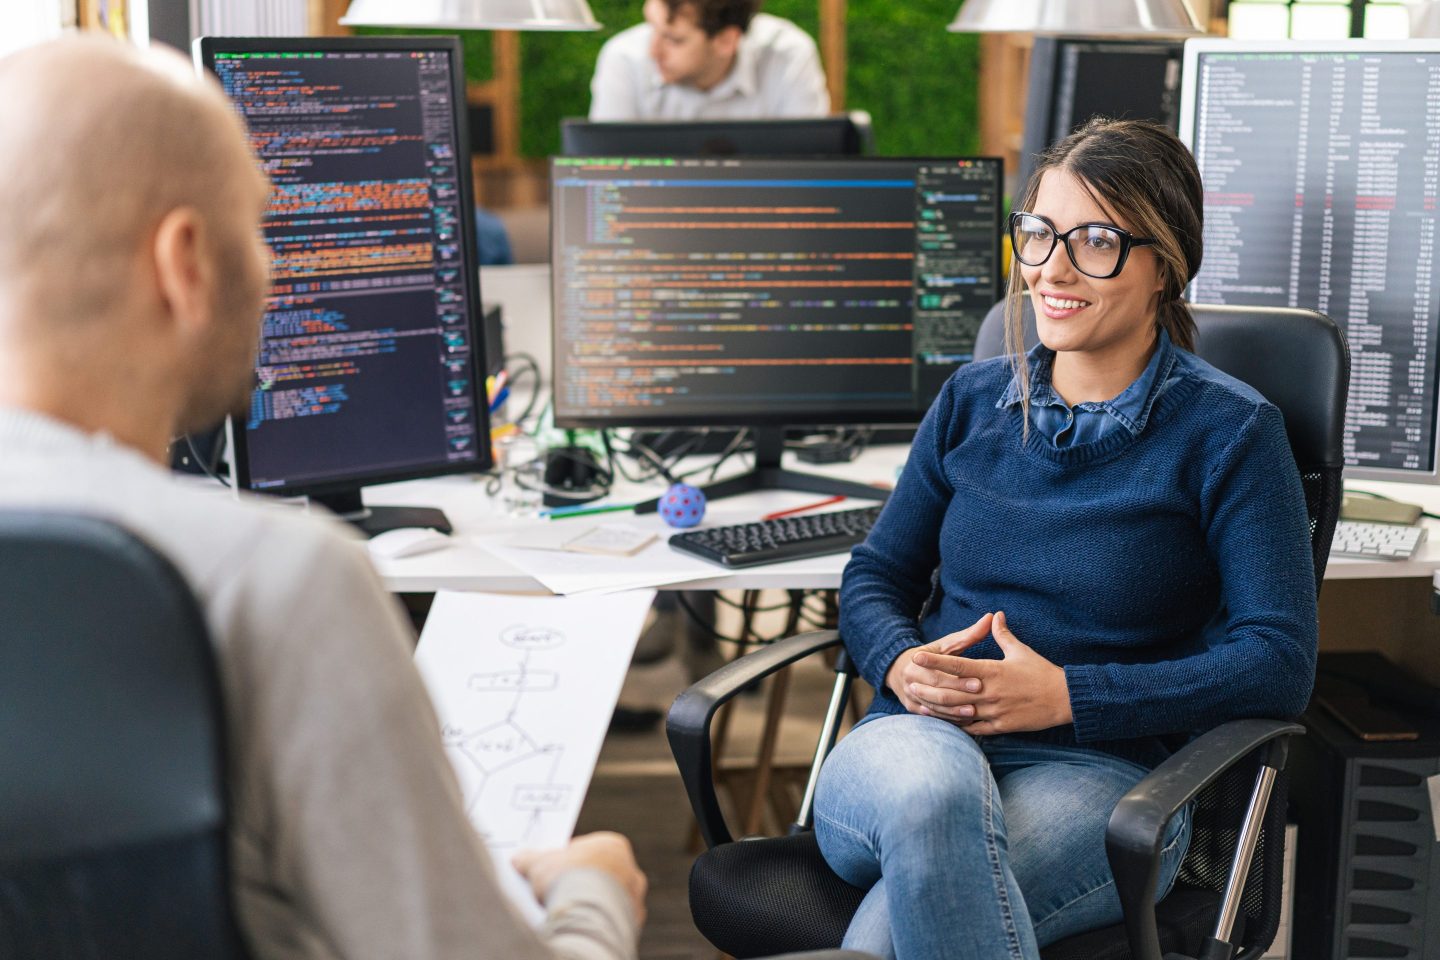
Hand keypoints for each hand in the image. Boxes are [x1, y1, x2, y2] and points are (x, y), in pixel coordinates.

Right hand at [513, 831, 647, 924]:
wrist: (584, 916)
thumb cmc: (565, 881)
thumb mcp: (539, 864)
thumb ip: (530, 859)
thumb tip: (519, 859)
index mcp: (613, 846)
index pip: (588, 850)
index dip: (566, 859)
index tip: (551, 868)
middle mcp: (630, 870)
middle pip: (600, 874)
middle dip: (579, 882)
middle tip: (555, 892)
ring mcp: (633, 898)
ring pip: (607, 898)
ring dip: (589, 903)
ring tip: (565, 912)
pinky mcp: (631, 924)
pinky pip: (610, 920)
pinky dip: (596, 922)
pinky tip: (578, 925)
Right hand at [885, 612, 994, 714]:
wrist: (899, 669)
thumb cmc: (930, 654)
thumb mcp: (945, 644)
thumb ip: (969, 635)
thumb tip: (991, 617)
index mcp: (916, 663)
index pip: (939, 674)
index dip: (959, 680)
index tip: (979, 681)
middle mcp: (911, 681)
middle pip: (936, 692)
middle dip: (959, 695)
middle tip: (980, 698)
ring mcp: (910, 697)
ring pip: (934, 707)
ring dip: (954, 712)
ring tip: (974, 713)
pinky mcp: (913, 709)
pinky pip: (932, 717)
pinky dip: (948, 719)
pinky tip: (965, 721)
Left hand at [903, 611, 1072, 735]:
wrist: (1064, 699)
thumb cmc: (1042, 672)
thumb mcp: (1021, 651)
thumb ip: (1002, 635)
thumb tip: (995, 615)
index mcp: (992, 671)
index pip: (957, 665)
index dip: (935, 661)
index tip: (917, 656)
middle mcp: (989, 692)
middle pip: (951, 691)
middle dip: (928, 688)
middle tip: (909, 684)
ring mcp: (994, 711)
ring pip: (959, 712)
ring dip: (938, 708)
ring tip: (920, 703)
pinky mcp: (1001, 726)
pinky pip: (974, 728)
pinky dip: (959, 725)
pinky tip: (945, 723)